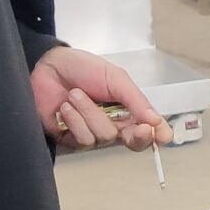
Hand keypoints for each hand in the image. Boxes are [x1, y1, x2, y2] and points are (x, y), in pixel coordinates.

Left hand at [31, 48, 170, 152]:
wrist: (48, 67)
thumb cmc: (84, 69)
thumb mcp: (116, 78)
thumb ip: (137, 100)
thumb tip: (156, 121)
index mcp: (130, 110)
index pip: (150, 129)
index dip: (158, 135)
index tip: (162, 136)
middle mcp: (115, 125)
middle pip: (135, 143)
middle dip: (138, 136)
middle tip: (139, 128)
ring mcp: (94, 134)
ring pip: (105, 138)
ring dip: (90, 114)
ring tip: (75, 94)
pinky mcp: (72, 139)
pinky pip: (83, 140)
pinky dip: (75, 121)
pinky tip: (66, 107)